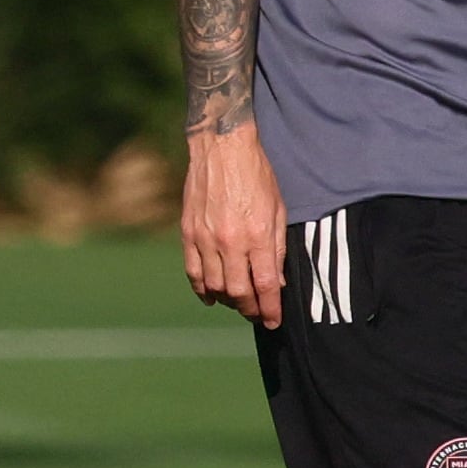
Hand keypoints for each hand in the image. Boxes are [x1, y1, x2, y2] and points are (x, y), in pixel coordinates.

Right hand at [184, 124, 287, 326]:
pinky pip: (193, 272)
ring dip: (227, 302)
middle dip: (250, 309)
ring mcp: (205, 238)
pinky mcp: (188, 233)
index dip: (270, 308)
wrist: (222, 147)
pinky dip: (201, 290)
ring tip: (238, 303)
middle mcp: (230, 241)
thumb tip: (275, 283)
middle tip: (258, 314)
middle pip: (238, 292)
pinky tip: (211, 297)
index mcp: (257, 235)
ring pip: (214, 286)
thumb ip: (276, 248)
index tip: (274, 321)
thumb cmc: (256, 175)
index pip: (264, 285)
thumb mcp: (278, 209)